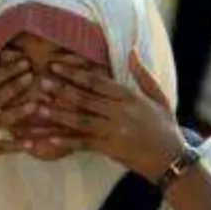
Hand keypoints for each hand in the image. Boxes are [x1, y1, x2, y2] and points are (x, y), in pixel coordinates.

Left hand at [32, 54, 185, 178]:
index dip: (75, 72)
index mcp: (130, 97)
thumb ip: (142, 74)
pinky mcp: (111, 149)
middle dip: (62, 89)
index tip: (56, 65)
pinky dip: (67, 141)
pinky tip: (50, 139)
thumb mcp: (158, 97)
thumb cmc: (164, 126)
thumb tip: (132, 51)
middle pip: (86, 98)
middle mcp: (121, 112)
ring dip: (58, 114)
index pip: (98, 81)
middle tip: (41, 82)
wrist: (172, 158)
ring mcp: (115, 131)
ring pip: (81, 120)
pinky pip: (85, 143)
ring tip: (38, 108)